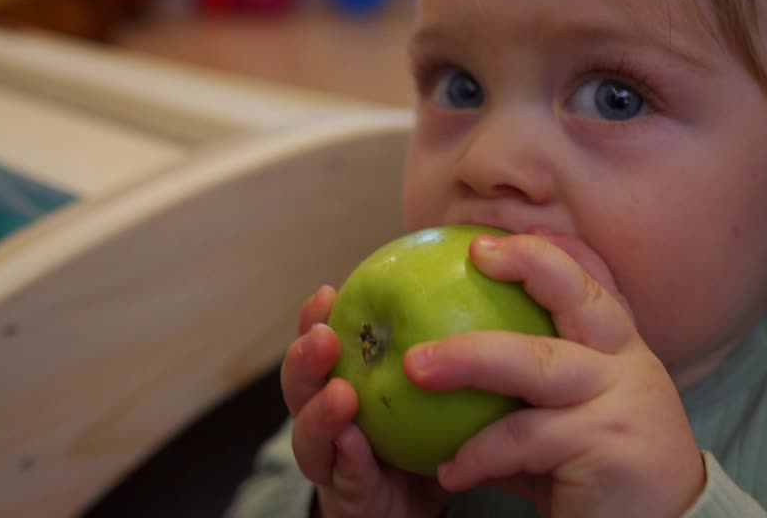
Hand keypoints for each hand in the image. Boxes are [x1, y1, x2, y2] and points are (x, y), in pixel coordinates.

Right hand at [281, 285, 450, 516]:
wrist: (425, 504)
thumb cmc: (427, 436)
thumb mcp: (435, 383)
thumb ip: (438, 339)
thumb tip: (466, 272)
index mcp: (343, 381)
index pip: (320, 344)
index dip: (315, 318)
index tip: (326, 292)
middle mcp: (326, 419)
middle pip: (299, 385)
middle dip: (304, 359)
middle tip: (324, 337)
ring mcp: (331, 460)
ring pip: (308, 435)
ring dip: (320, 413)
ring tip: (339, 395)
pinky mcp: (348, 497)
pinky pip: (344, 476)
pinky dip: (346, 458)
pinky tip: (354, 443)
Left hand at [401, 232, 705, 516]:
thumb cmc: (601, 475)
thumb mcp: (570, 422)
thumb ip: (530, 389)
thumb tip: (449, 355)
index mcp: (621, 351)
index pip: (595, 283)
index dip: (553, 251)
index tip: (502, 234)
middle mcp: (627, 365)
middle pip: (577, 297)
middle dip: (526, 265)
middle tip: (474, 254)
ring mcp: (619, 401)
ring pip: (536, 364)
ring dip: (469, 359)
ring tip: (415, 367)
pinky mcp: (605, 445)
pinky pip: (523, 439)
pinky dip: (477, 454)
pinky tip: (449, 470)